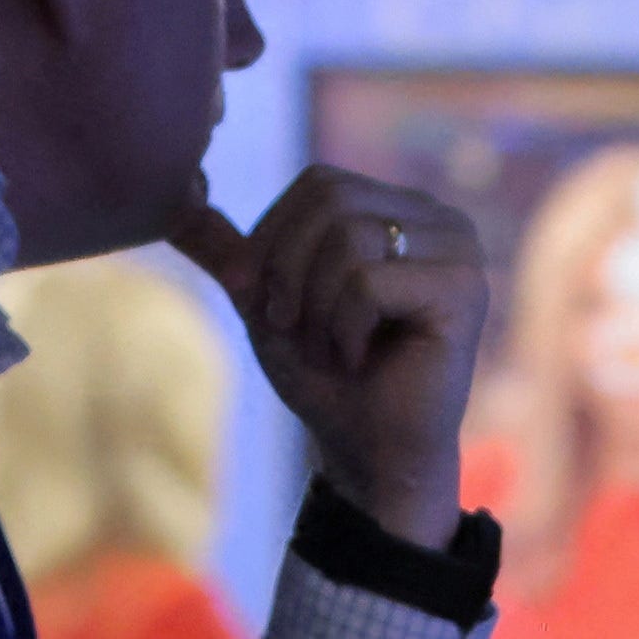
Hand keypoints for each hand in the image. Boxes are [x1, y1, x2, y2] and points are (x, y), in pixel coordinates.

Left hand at [172, 168, 486, 551]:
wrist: (368, 455)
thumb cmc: (325, 378)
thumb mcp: (266, 303)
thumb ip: (233, 251)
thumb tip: (175, 198)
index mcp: (399, 208)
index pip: (319, 182)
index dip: (274, 239)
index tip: (265, 304)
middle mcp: (437, 218)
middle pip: (332, 199)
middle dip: (289, 270)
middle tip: (296, 328)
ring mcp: (460, 250)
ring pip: (349, 239)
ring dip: (316, 307)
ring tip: (331, 348)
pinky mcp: (464, 290)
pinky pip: (368, 281)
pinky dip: (343, 327)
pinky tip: (359, 359)